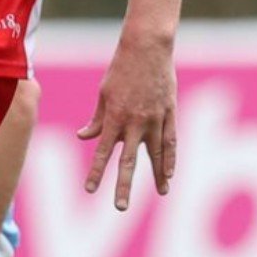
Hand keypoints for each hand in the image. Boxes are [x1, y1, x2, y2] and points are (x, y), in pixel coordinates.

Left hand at [77, 33, 176, 210]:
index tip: (89, 190)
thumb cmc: (120, 69)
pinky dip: (171, 157)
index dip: (96, 172)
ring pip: (156, 154)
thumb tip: (84, 137)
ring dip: (158, 176)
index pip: (103, 152)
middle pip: (128, 161)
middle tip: (120, 207)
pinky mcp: (170, 112)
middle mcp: (135, 122)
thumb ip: (97, 119)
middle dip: (123, 185)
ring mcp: (155, 119)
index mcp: (114, 117)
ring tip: (162, 193)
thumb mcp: (104, 93)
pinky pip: (171, 140)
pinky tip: (171, 172)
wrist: (146, 48)